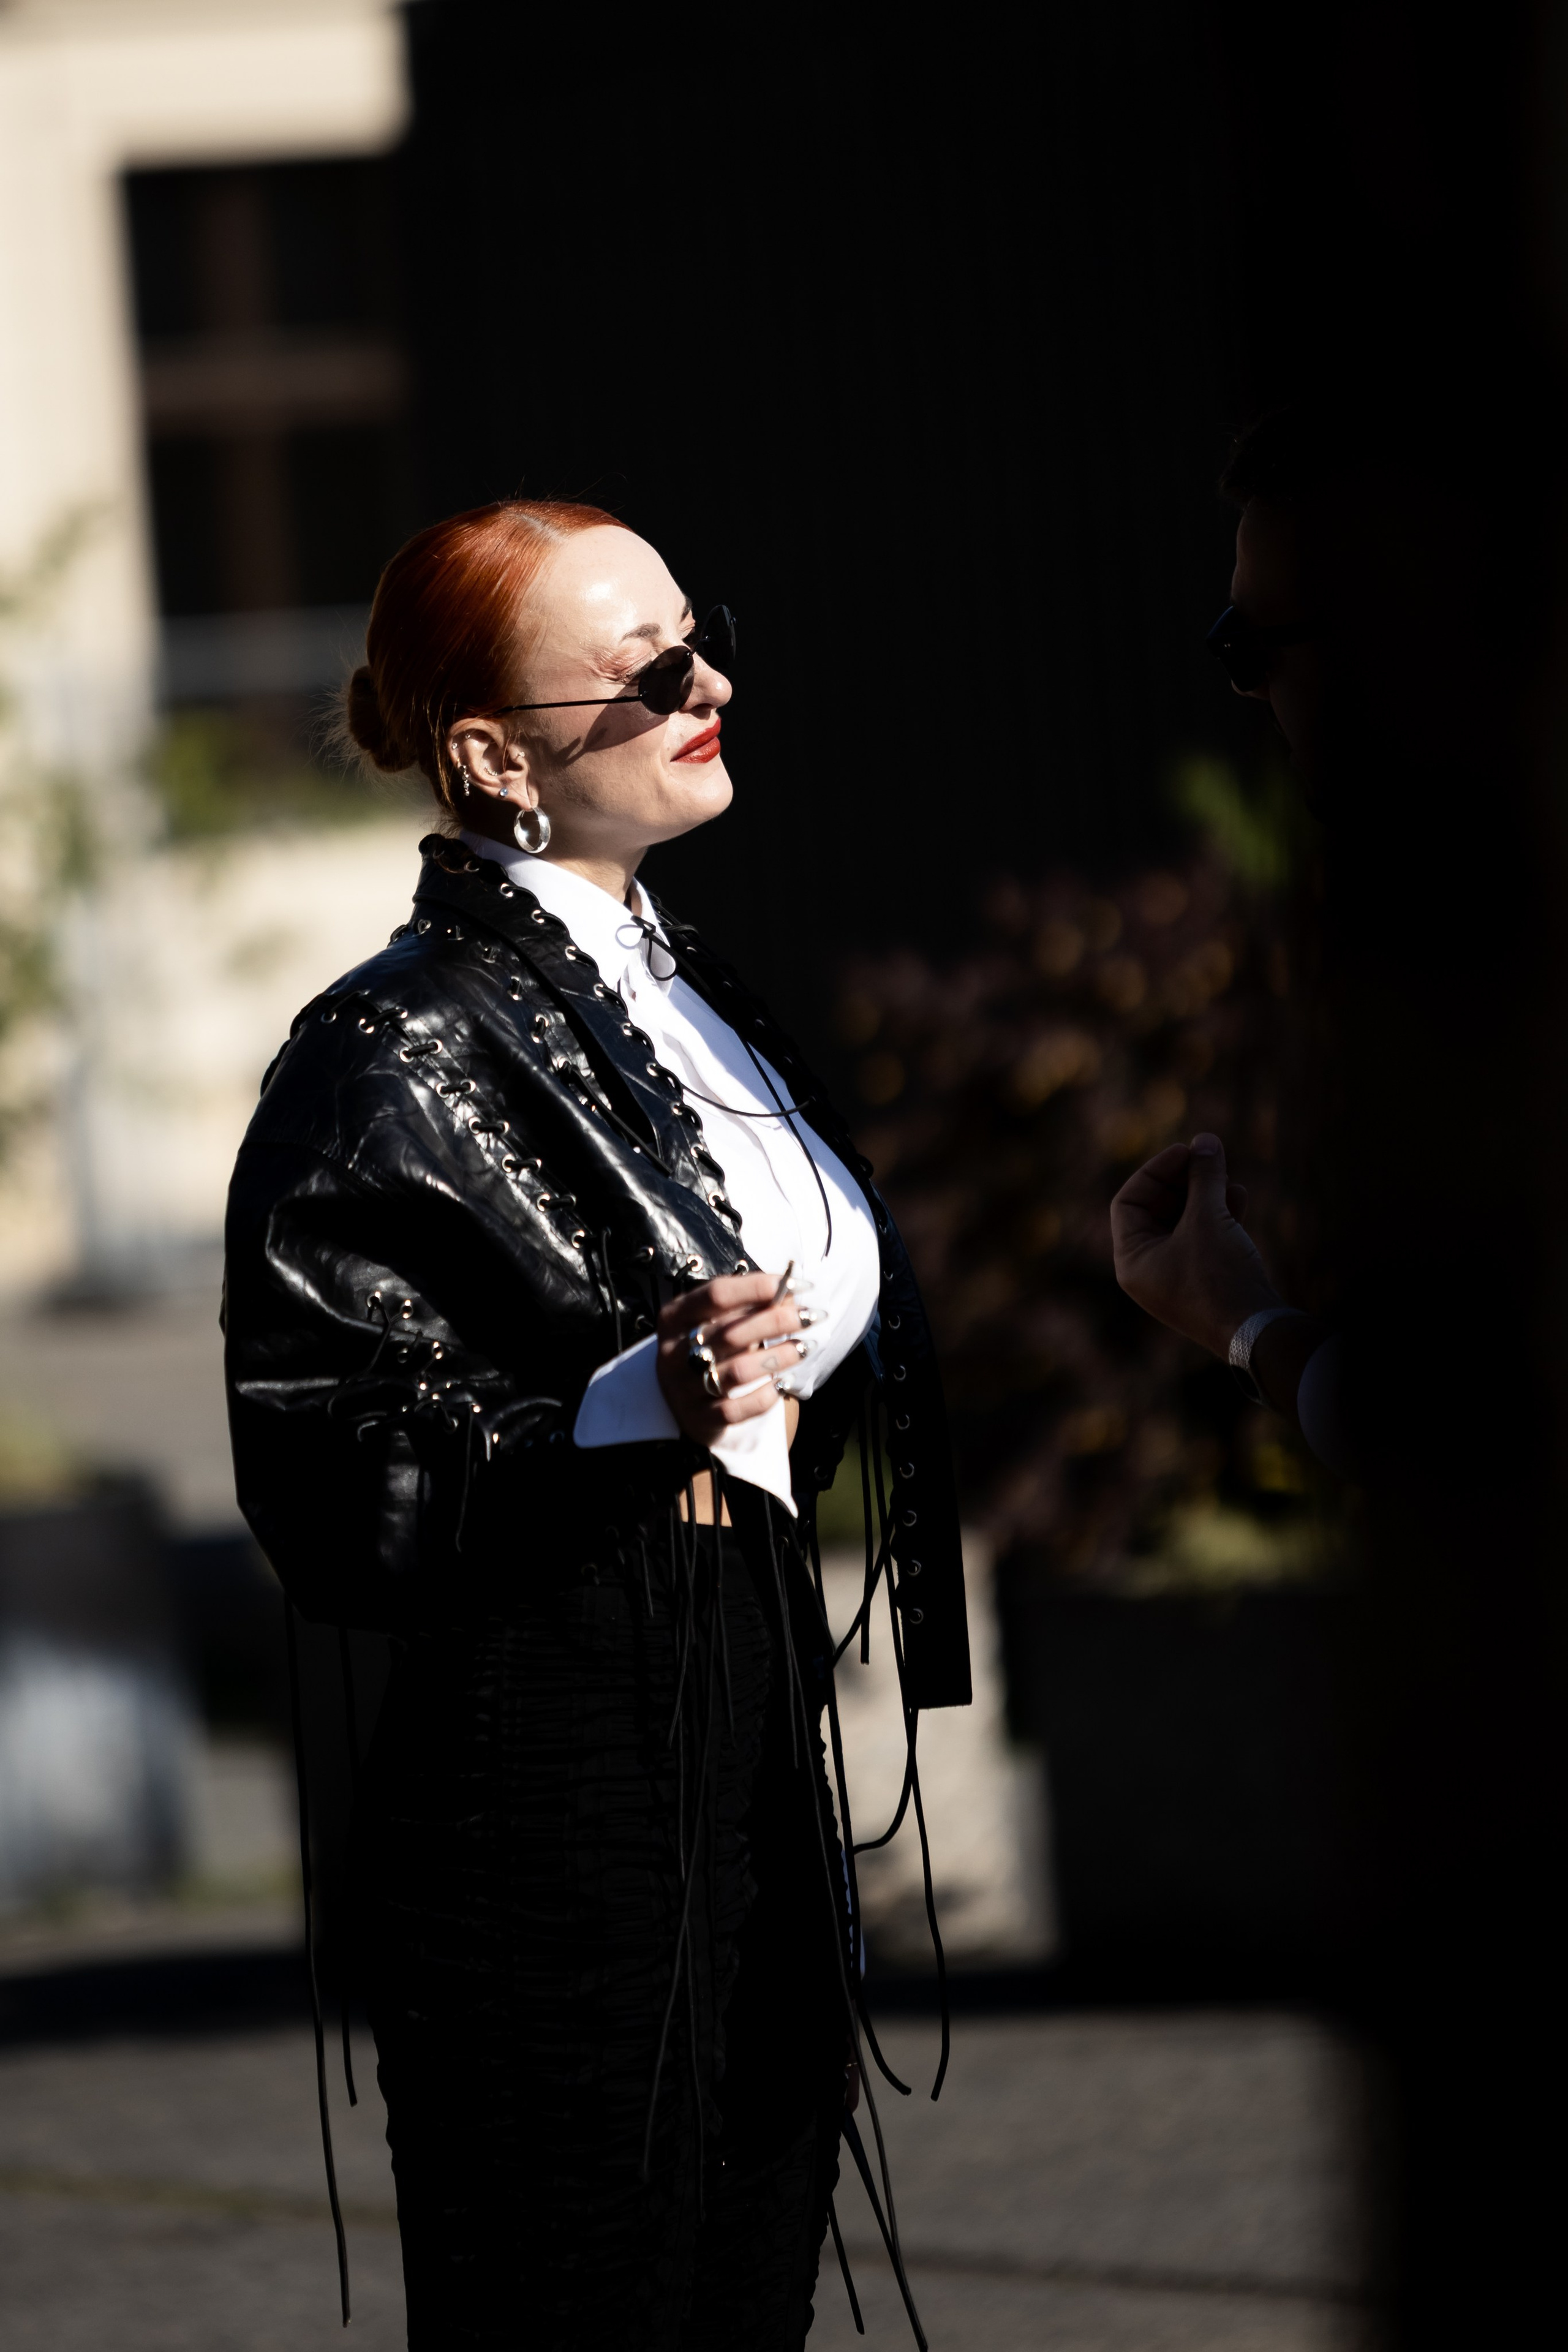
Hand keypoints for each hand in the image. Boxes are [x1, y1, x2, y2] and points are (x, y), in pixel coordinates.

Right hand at [655, 1271, 810, 1448]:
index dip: (759, 1286)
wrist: (686, 1401)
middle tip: (812, 1316)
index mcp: (674, 1317)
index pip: (717, 1294)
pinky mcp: (700, 1418)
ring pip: (739, 1372)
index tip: (798, 1285)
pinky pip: (738, 1408)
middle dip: (778, 1321)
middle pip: (732, 1332)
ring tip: (805, 1348)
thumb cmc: (711, 1349)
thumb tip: (790, 1290)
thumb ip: (750, 1304)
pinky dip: (767, 1395)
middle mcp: (673, 1353)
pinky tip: (784, 1383)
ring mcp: (684, 1389)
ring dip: (779, 1357)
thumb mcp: (719, 1320)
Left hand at [1110, 1132, 1279, 1358]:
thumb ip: (1204, 1176)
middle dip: (1184, 1181)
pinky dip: (1217, 1217)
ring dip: (1205, 1195)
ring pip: (1184, 1224)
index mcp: (1131, 1260)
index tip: (1185, 1152)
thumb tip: (1205, 1141)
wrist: (1258, 1330)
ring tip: (1227, 1176)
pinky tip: (1239, 1196)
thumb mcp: (1208, 1218)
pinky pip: (1203, 1241)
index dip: (1155, 1170)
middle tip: (1207, 1158)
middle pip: (1156, 1210)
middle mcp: (1148, 1271)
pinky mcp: (1205, 1282)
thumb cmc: (1221, 1277)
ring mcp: (1176, 1278)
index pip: (1128, 1202)